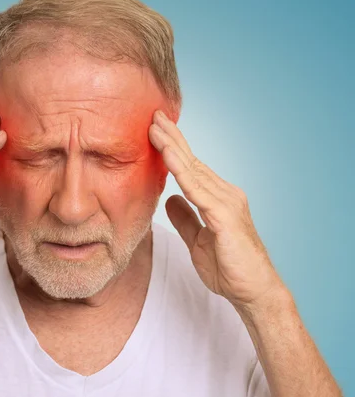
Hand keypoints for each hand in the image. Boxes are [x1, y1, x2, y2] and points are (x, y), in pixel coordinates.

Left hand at [148, 110, 283, 308]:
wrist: (253, 293)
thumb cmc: (229, 268)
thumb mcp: (197, 240)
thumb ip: (185, 219)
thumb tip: (169, 199)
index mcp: (217, 198)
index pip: (190, 168)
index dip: (173, 148)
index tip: (155, 130)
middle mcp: (224, 194)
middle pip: (192, 161)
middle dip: (172, 138)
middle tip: (153, 115)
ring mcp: (227, 203)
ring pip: (194, 170)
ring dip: (173, 148)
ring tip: (156, 128)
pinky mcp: (225, 217)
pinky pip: (198, 190)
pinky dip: (182, 172)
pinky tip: (168, 158)